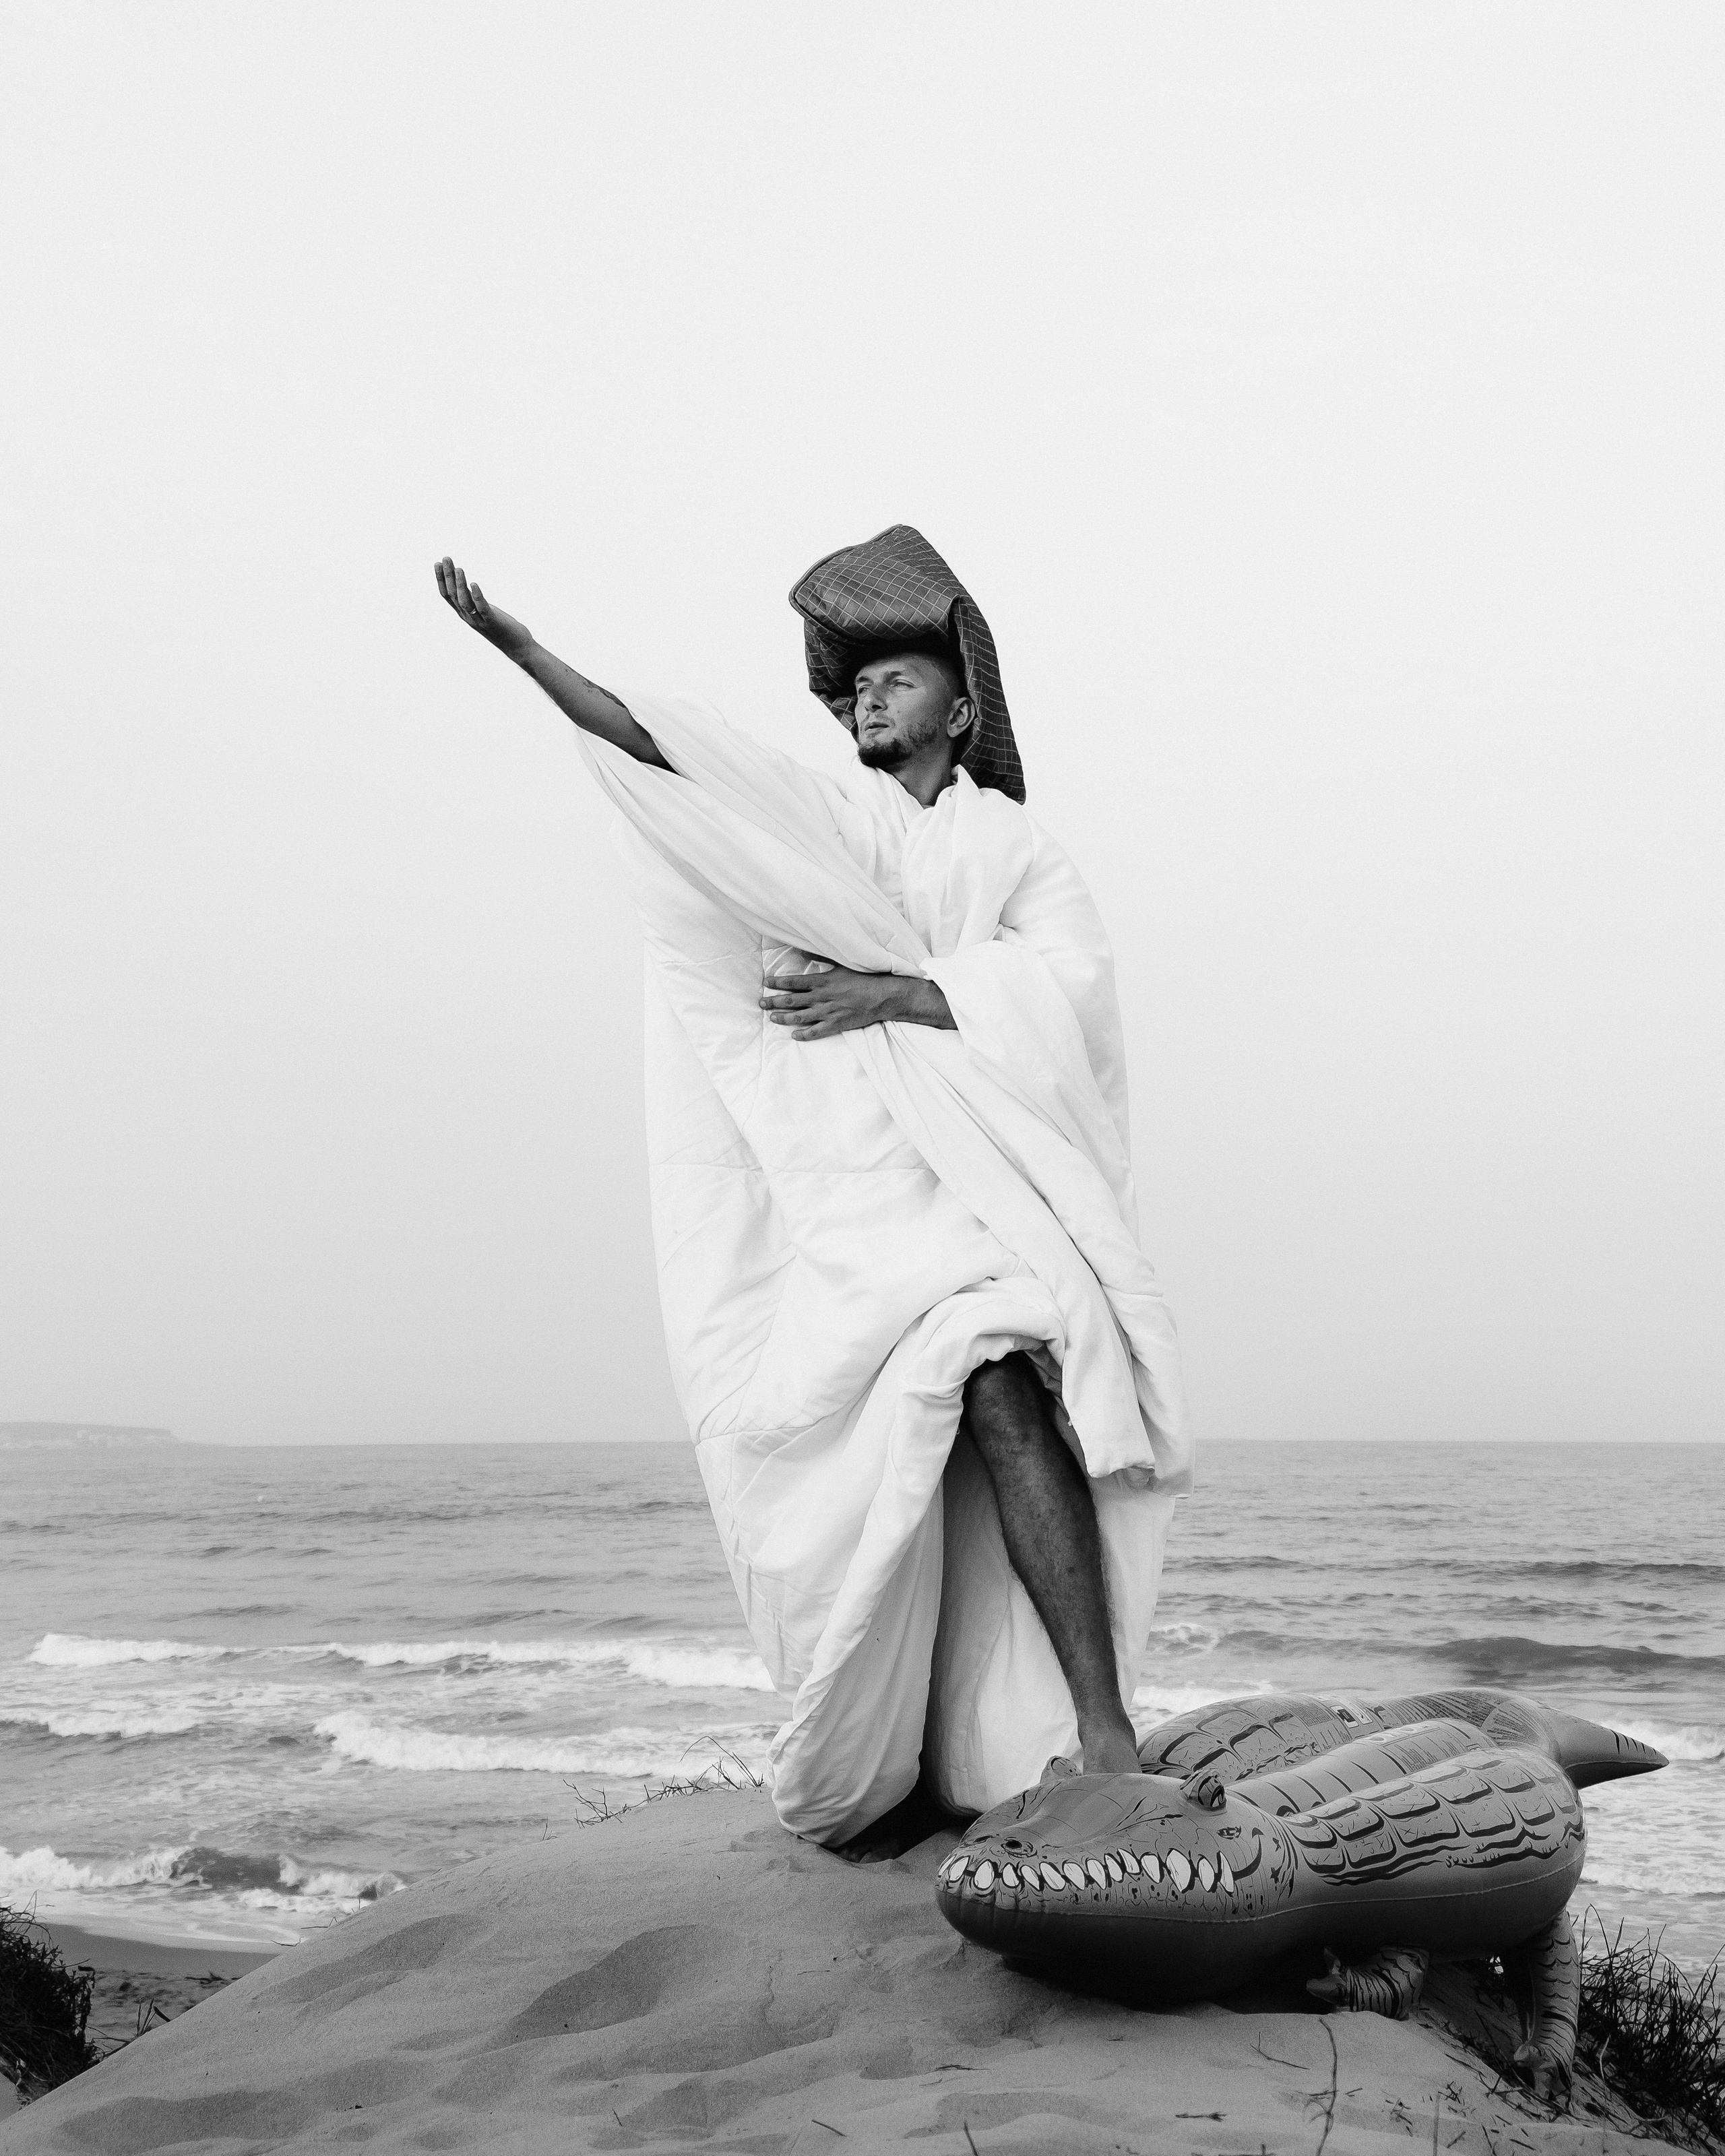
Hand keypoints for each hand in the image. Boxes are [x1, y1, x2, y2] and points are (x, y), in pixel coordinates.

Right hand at [434, 557, 536, 660]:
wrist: (517, 647)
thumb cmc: (502, 627)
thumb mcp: (484, 611)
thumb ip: (475, 601)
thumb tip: (469, 586)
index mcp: (465, 614)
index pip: (448, 595)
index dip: (441, 580)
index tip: (438, 563)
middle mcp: (468, 618)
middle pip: (453, 595)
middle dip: (448, 576)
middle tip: (445, 559)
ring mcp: (479, 621)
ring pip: (464, 601)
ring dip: (460, 584)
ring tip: (459, 568)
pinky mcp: (492, 622)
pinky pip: (482, 608)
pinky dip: (477, 595)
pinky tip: (474, 584)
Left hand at [760, 964, 902, 1040]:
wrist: (883, 995)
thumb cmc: (864, 977)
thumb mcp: (841, 962)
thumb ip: (820, 955)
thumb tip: (801, 949)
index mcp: (822, 981)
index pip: (793, 982)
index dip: (777, 983)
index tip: (766, 983)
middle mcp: (821, 997)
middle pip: (791, 1001)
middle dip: (774, 1002)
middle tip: (761, 1003)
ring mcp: (828, 1012)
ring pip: (799, 1017)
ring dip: (783, 1018)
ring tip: (772, 1018)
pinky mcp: (836, 1025)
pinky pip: (815, 1032)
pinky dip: (803, 1034)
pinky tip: (794, 1035)